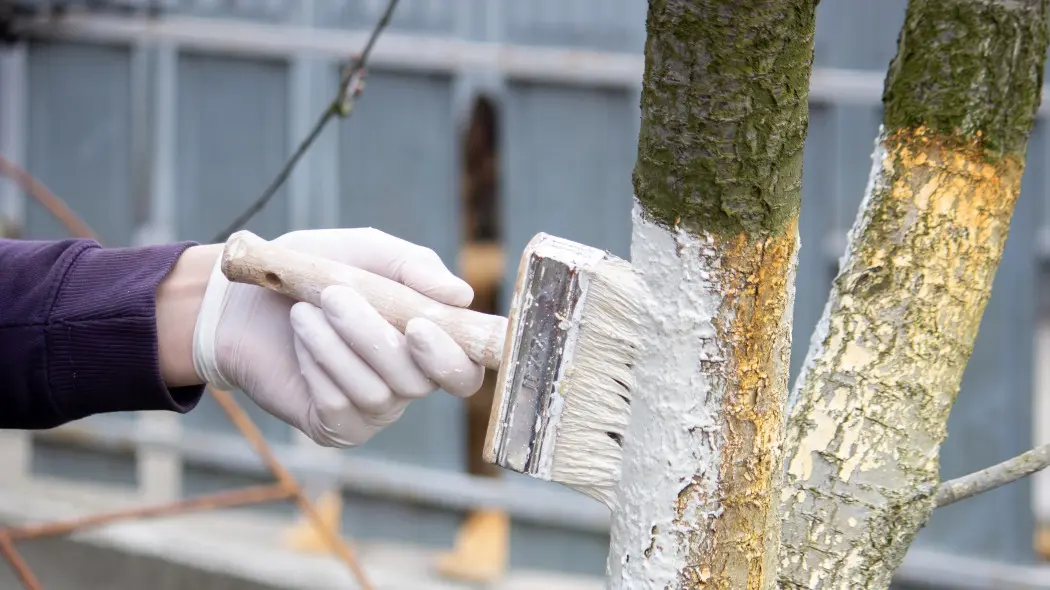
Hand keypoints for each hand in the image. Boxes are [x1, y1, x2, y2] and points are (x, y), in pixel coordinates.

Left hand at [189, 228, 486, 446]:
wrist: (240, 301)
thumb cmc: (311, 271)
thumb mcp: (364, 252)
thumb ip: (413, 268)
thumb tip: (462, 295)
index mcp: (428, 343)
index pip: (465, 370)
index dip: (452, 356)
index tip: (420, 325)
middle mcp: (409, 382)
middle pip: (419, 381)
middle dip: (377, 338)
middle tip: (338, 296)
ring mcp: (374, 409)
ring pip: (376, 392)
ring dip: (337, 346)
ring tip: (304, 308)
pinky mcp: (335, 427)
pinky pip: (338, 406)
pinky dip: (318, 366)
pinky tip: (300, 338)